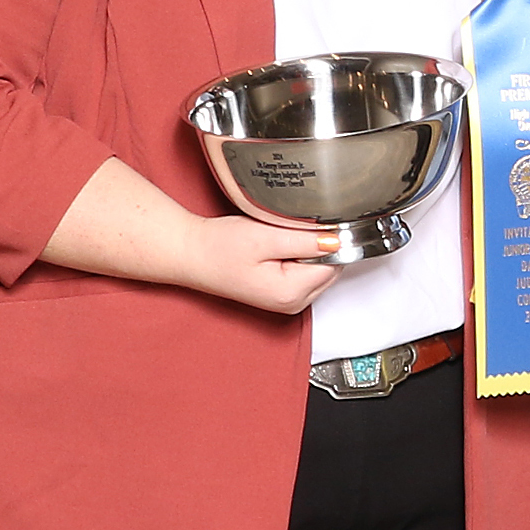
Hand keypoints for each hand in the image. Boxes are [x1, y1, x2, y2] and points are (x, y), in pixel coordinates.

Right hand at [190, 215, 345, 313]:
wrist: (191, 254)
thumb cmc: (218, 247)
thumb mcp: (265, 237)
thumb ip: (306, 241)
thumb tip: (338, 241)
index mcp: (291, 293)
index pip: (336, 262)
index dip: (327, 239)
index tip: (309, 226)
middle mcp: (294, 303)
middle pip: (331, 267)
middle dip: (318, 246)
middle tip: (286, 232)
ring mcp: (289, 301)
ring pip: (320, 268)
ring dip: (307, 250)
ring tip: (276, 242)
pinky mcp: (284, 293)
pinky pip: (307, 271)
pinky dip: (298, 256)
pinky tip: (276, 249)